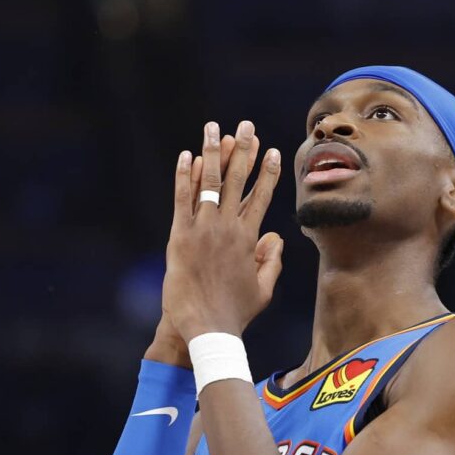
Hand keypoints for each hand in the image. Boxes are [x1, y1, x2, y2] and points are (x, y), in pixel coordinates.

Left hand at [163, 119, 284, 339]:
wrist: (206, 329)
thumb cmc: (235, 314)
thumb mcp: (262, 289)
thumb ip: (271, 261)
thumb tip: (275, 238)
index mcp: (249, 239)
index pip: (260, 196)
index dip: (267, 172)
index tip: (272, 151)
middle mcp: (227, 229)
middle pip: (237, 181)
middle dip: (243, 150)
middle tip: (246, 125)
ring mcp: (202, 230)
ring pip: (210, 184)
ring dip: (213, 153)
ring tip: (214, 128)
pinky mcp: (179, 237)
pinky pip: (182, 199)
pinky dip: (185, 177)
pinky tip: (187, 156)